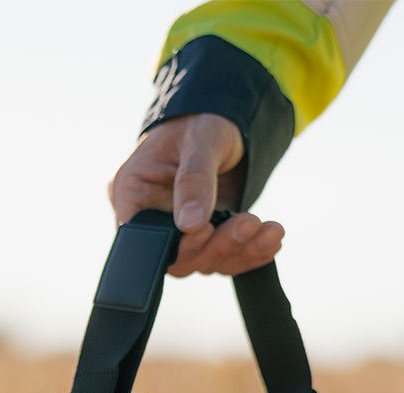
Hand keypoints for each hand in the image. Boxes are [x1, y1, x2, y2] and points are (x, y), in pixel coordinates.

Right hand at [109, 113, 283, 276]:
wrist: (226, 123)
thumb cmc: (202, 119)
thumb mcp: (200, 139)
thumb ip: (194, 179)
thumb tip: (190, 223)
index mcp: (133, 192)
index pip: (140, 237)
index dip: (174, 244)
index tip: (206, 229)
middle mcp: (153, 218)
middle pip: (178, 258)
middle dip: (217, 247)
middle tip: (248, 224)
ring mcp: (181, 233)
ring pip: (207, 262)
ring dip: (241, 250)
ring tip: (269, 230)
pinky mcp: (207, 240)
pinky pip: (227, 259)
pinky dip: (252, 253)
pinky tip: (270, 238)